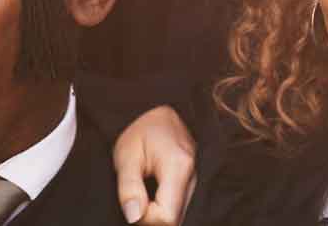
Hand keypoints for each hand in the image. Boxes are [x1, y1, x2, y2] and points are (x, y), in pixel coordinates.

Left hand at [114, 106, 197, 225]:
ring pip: (180, 217)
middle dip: (153, 217)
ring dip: (160, 213)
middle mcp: (196, 177)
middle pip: (176, 221)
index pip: (166, 217)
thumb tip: (134, 218)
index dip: (146, 218)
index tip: (133, 201)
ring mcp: (200, 181)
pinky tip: (157, 194)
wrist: (160, 113)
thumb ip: (129, 189)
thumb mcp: (126, 156)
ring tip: (147, 192)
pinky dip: (168, 207)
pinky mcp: (198, 184)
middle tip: (138, 196)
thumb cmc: (141, 132)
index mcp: (178, 167)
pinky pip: (183, 208)